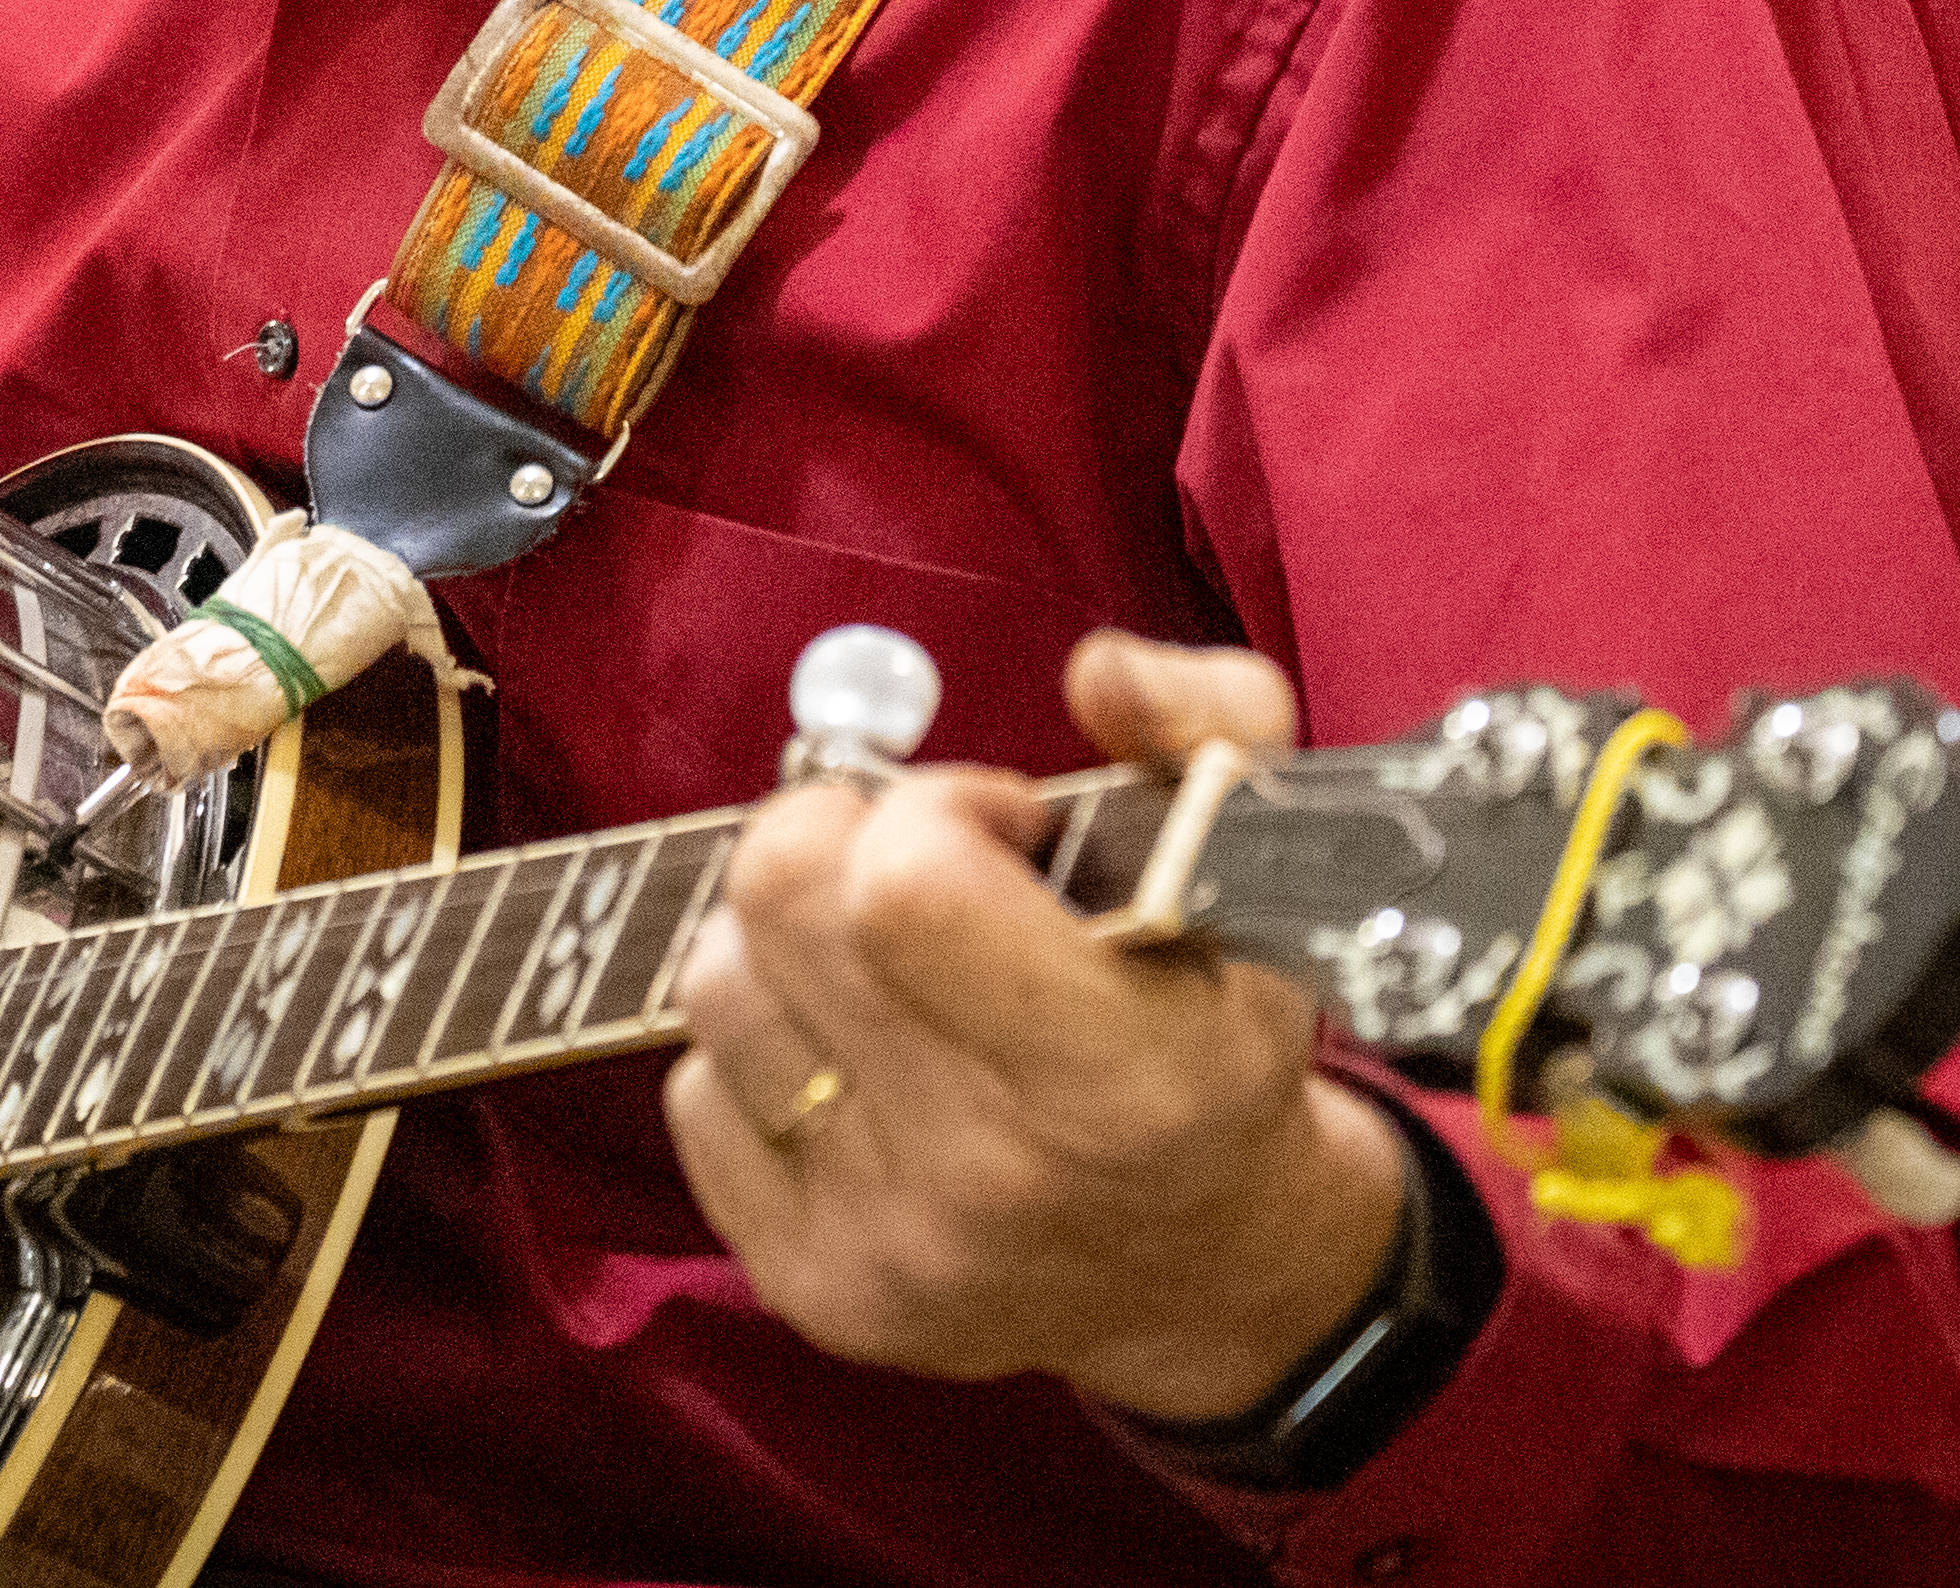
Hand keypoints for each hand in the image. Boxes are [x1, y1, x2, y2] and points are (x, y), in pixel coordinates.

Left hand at [660, 628, 1409, 1421]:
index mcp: (1126, 1073)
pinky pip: (696, 1092)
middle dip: (838, 836)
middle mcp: (996, 1174)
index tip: (998, 826)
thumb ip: (1209, 726)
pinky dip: (763, 1051)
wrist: (1212, 1270)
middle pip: (780, 903)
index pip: (907, 885)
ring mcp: (891, 1243)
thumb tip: (1098, 671)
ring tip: (885, 963)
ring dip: (786, 943)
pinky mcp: (816, 1288)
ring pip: (716, 985)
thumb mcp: (1263, 867)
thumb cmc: (1215, 1033)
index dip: (933, 809)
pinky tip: (860, 1061)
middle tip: (914, 863)